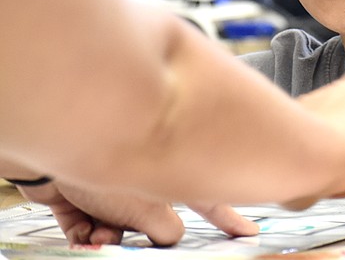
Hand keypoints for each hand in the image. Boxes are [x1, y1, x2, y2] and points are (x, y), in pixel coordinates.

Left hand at [17, 182, 257, 245]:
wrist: (45, 154)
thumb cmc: (101, 168)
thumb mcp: (147, 205)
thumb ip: (166, 228)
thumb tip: (167, 240)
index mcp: (170, 178)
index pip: (212, 200)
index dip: (231, 219)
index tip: (250, 232)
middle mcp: (146, 184)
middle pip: (156, 224)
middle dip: (142, 239)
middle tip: (126, 235)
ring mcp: (113, 191)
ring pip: (120, 233)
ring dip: (108, 238)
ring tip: (97, 234)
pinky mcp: (80, 200)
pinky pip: (87, 230)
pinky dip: (83, 235)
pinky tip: (81, 233)